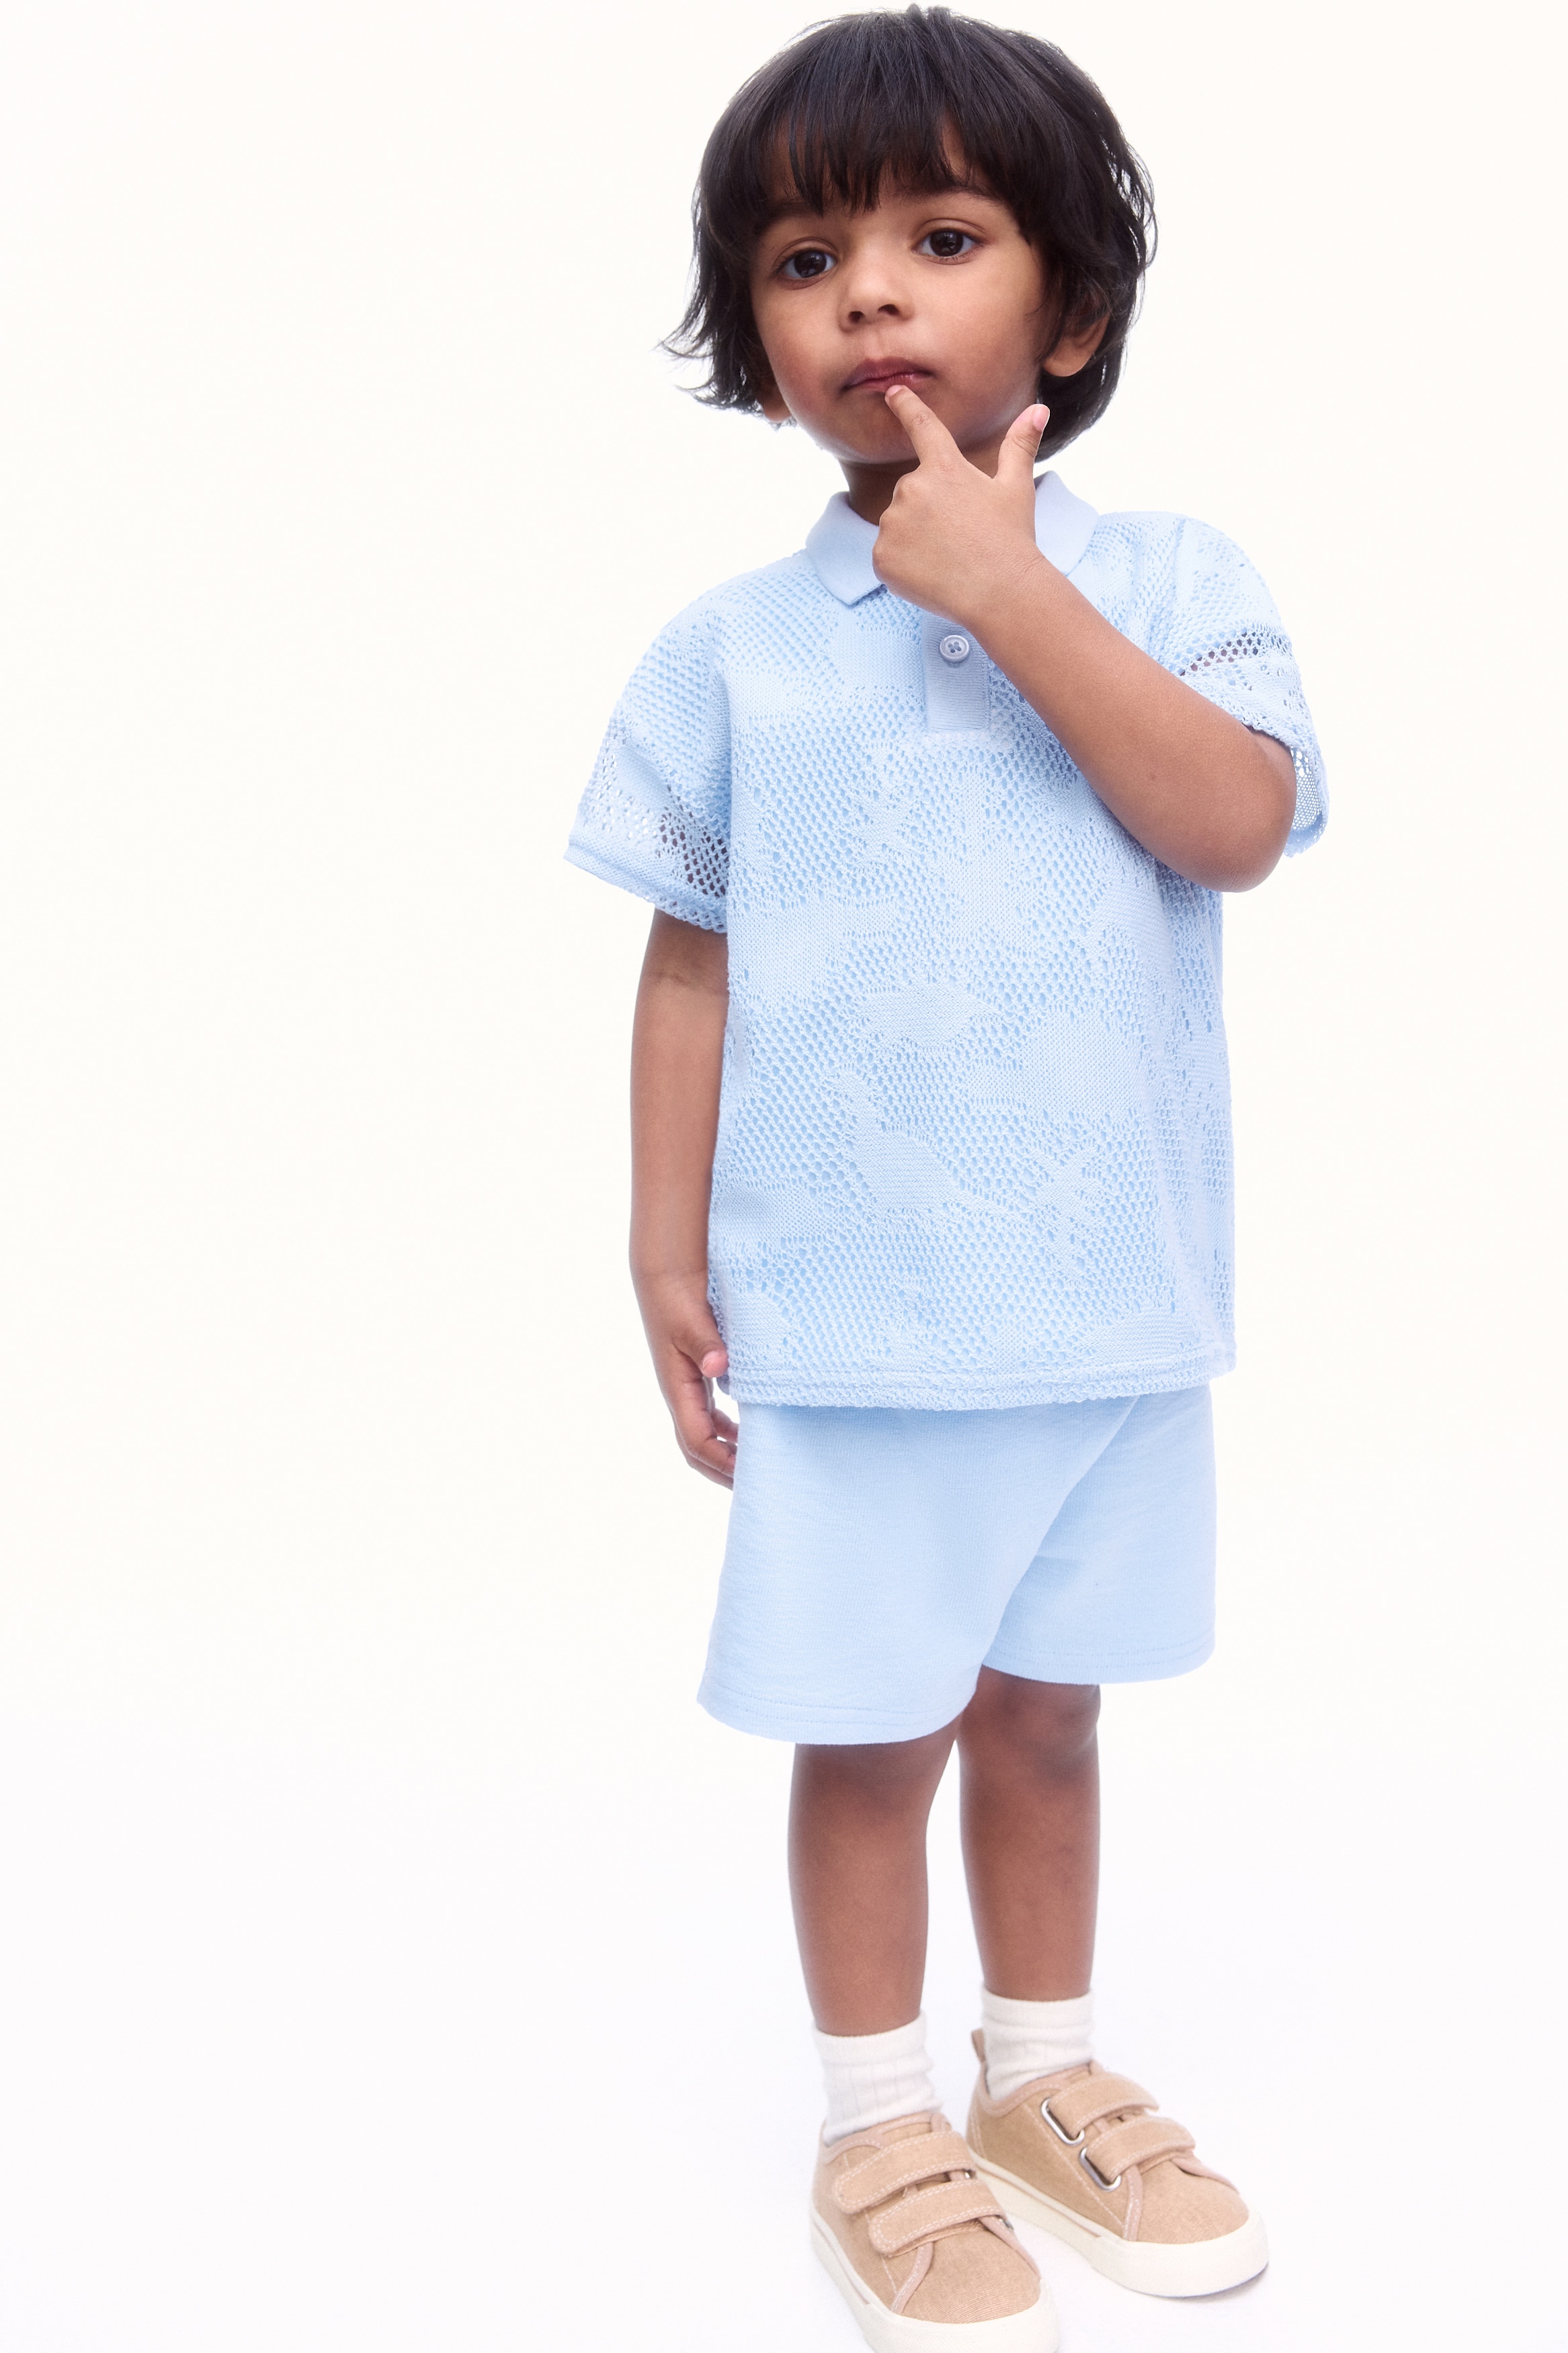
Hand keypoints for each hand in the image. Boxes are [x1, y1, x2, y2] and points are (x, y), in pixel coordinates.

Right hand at [635, 1270, 736, 1488]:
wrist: (667, 1275)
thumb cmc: (678, 1298)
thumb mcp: (692, 1321)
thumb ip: (707, 1344)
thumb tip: (720, 1367)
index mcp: (678, 1388)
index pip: (698, 1440)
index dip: (722, 1460)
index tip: (751, 1473)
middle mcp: (681, 1393)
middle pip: (697, 1448)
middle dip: (722, 1470)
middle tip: (756, 1485)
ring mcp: (688, 1387)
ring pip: (703, 1434)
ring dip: (726, 1452)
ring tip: (757, 1464)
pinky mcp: (697, 1376)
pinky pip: (710, 1415)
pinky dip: (729, 1429)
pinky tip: (749, 1430)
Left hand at [873, 391, 1049, 630]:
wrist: (1001, 594)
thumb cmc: (1012, 540)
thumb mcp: (1017, 489)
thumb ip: (1020, 446)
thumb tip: (1038, 410)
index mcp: (944, 467)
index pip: (921, 426)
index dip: (906, 406)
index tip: (892, 392)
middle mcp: (912, 489)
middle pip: (911, 493)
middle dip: (929, 512)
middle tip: (960, 537)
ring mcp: (893, 525)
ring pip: (897, 526)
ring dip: (915, 539)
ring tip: (948, 558)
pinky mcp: (882, 558)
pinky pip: (887, 557)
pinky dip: (904, 566)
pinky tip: (931, 575)